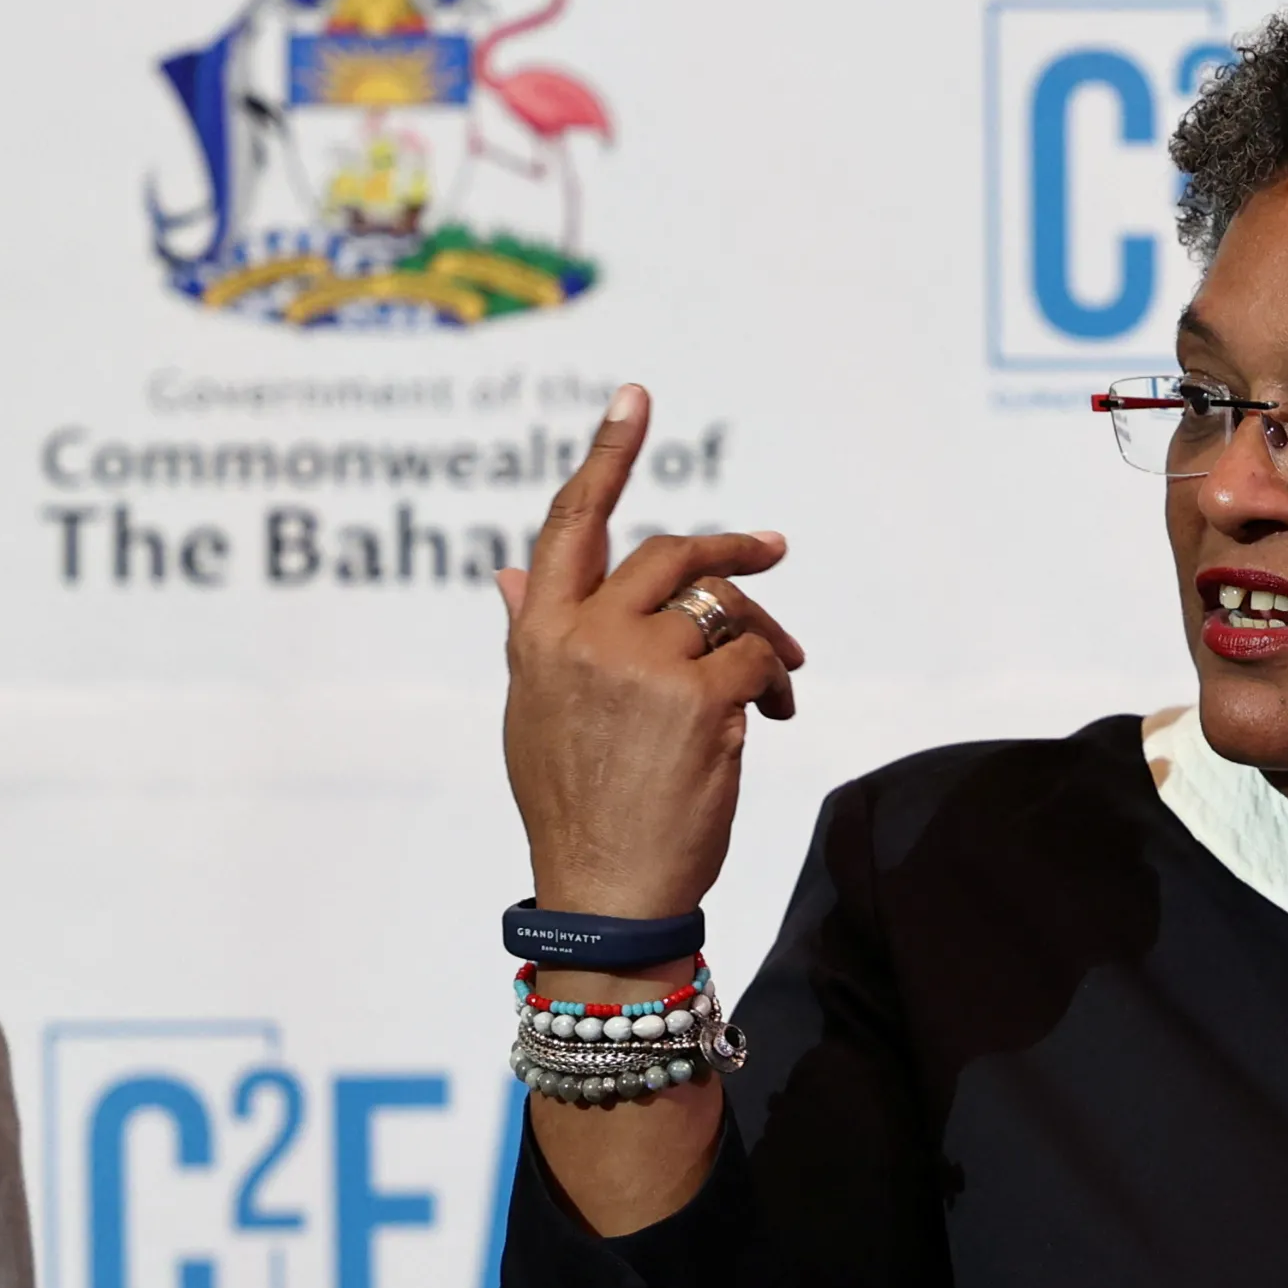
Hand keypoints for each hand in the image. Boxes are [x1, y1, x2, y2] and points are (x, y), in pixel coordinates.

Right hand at [498, 385, 804, 920]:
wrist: (609, 891)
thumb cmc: (574, 807)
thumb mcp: (534, 713)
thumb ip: (532, 633)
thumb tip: (506, 570)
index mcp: (538, 635)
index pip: (571, 522)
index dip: (607, 454)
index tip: (636, 396)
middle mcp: (584, 637)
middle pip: (672, 553)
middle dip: (732, 550)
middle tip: (772, 553)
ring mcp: (642, 664)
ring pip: (724, 609)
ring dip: (763, 637)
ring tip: (781, 678)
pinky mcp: (699, 698)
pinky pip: (759, 660)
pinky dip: (778, 684)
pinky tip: (773, 719)